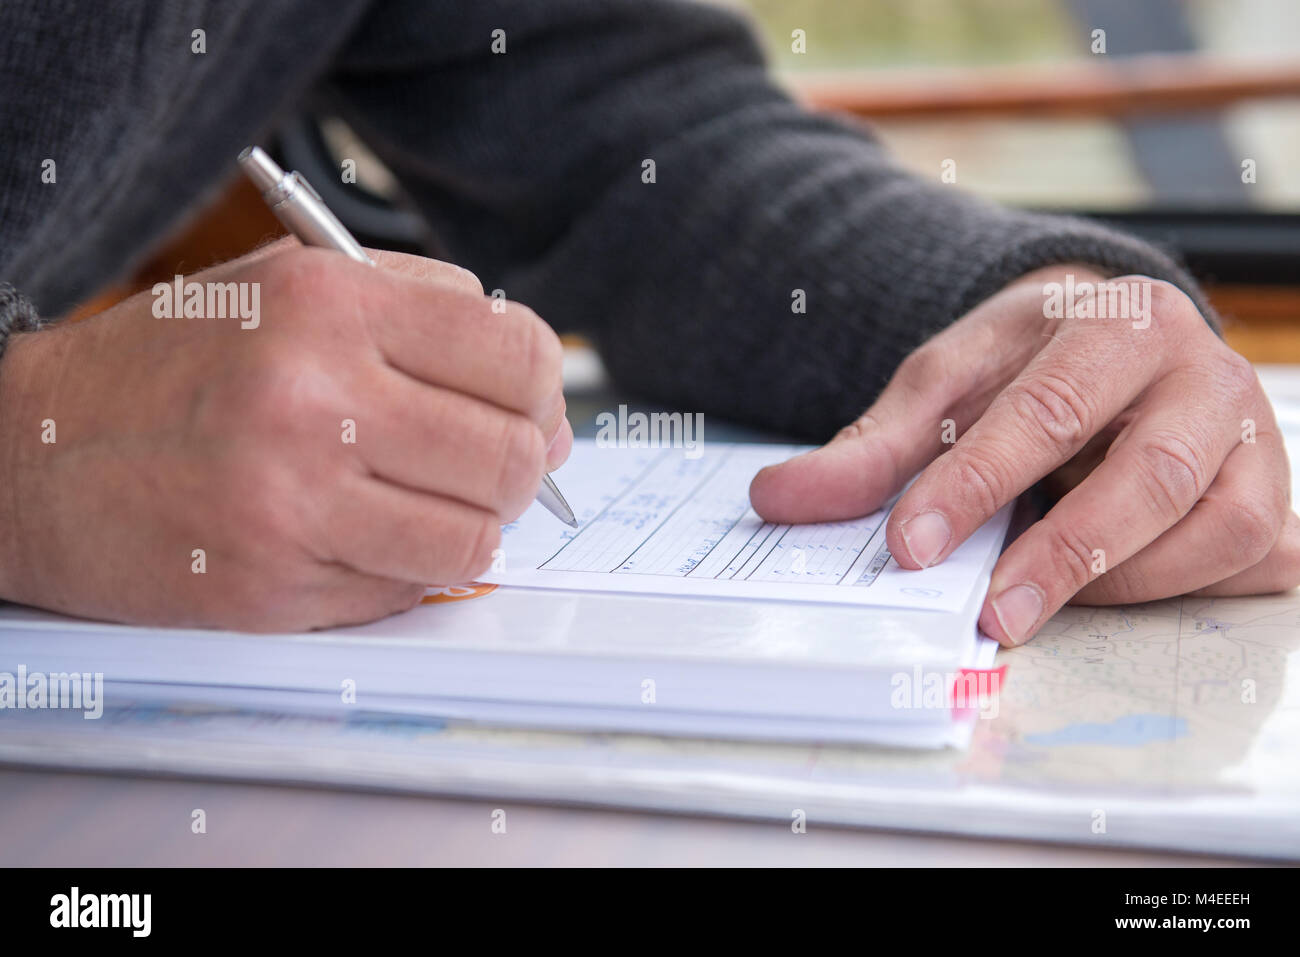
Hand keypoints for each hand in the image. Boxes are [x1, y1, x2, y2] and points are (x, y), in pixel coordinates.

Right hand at [0, 241, 571, 629]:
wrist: (34, 455)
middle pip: (510, 454)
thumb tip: (535, 392)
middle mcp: (313, 400)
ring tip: (425, 501)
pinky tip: (363, 535)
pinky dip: (407, 568)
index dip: (543, 386)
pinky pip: (407, 589)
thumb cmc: (171, 367)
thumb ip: (422, 312)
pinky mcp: (274, 586)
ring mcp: (293, 503)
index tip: (529, 404)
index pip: (517, 352)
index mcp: (328, 306)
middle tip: (486, 463)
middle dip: (520, 466)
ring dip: (470, 525)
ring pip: (474, 537)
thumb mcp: (288, 286)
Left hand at [750, 264, 1299, 644]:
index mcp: (1114, 322)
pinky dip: (1176, 587)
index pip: (1048, 407)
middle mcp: (1199, 371)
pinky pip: (1248, 558)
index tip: (910, 546)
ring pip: (1216, 523)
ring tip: (1037, 600)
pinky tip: (1105, 589)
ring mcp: (1249, 433)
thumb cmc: (1024, 370)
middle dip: (1066, 551)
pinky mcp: (1270, 490)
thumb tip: (776, 500)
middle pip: (1152, 470)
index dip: (975, 482)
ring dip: (1123, 579)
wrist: (1110, 342)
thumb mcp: (941, 389)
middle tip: (992, 615)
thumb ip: (868, 450)